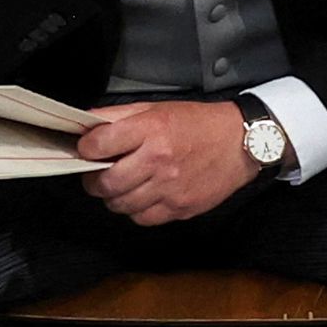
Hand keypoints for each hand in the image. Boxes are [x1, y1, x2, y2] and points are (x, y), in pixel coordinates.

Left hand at [79, 100, 260, 225]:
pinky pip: (142, 218)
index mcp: (151, 130)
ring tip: (126, 185)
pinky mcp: (181, 207)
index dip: (86, 148)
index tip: (89, 149)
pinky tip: (146, 196)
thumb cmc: (200, 124)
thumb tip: (85, 125)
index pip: (97, 145)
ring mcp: (170, 187)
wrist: (242, 143)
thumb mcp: (157, 108)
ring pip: (120, 205)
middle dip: (94, 180)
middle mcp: (159, 160)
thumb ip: (118, 116)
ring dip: (116, 197)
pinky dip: (138, 210)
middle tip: (100, 174)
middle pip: (104, 183)